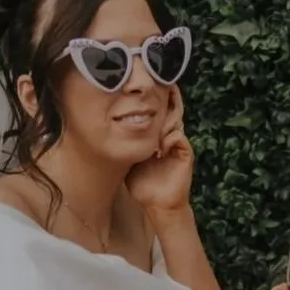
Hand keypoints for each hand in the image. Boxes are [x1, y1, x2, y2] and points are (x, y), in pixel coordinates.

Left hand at [123, 84, 193, 219]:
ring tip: (151, 112)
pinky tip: (156, 139)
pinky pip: (178, 137)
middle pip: (172, 108)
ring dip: (163, 116)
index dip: (156, 97)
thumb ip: (123, 142)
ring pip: (175, 119)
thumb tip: (104, 127)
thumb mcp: (129, 157)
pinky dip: (167, 135)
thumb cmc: (142, 183)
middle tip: (154, 85)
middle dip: (165, 96)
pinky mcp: (185, 154)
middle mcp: (170, 135)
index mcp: (158, 135)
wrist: (156, 204)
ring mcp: (178, 144)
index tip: (145, 86)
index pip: (160, 110)